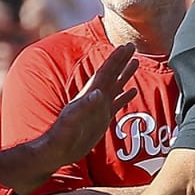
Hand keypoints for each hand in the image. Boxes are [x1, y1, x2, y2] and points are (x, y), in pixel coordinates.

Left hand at [41, 43, 139, 164]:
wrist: (59, 149)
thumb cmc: (63, 135)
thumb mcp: (72, 120)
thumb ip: (84, 107)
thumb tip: (98, 93)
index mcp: (89, 94)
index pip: (105, 72)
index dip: (115, 59)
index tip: (125, 47)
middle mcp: (95, 97)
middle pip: (111, 74)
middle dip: (122, 60)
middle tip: (132, 45)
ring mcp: (99, 107)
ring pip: (115, 85)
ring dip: (125, 73)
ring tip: (136, 62)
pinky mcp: (102, 118)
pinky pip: (117, 103)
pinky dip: (125, 95)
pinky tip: (133, 91)